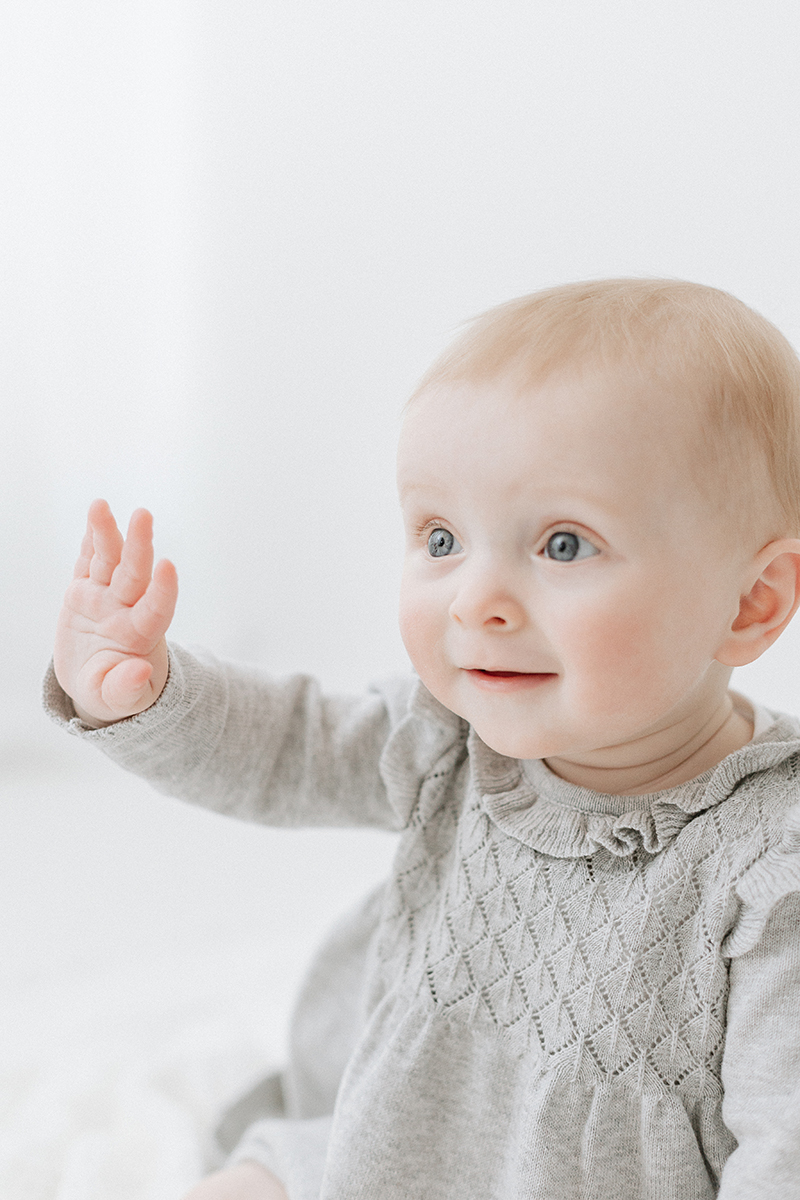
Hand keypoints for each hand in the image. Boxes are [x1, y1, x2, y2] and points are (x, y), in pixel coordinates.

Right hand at [53, 499, 178, 725]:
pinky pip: (87, 562)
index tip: (168, 567)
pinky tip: (94, 515)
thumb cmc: (114, 692)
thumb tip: (139, 673)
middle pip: (134, 574)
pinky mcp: (84, 591)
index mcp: (141, 635)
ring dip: (106, 533)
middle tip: (143, 515)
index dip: (163, 589)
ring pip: (108, 560)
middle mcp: (126, 608)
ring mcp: (105, 597)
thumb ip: (126, 689)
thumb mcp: (117, 701)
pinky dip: (90, 540)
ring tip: (100, 506)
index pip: (156, 609)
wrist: (96, 680)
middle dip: (139, 545)